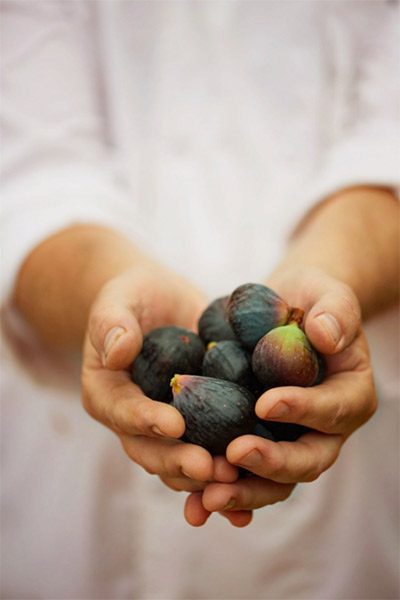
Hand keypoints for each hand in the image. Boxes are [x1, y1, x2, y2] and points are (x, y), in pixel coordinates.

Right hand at [81, 262, 238, 493]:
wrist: (157, 302)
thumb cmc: (132, 297)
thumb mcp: (117, 301)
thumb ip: (113, 324)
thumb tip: (117, 352)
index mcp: (107, 395)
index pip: (123, 412)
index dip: (147, 421)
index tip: (175, 424)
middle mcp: (134, 420)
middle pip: (151, 451)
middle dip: (180, 462)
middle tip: (210, 468)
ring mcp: (166, 426)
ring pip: (181, 461)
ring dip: (206, 475)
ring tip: (236, 478)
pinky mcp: (198, 421)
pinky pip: (210, 448)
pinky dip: (229, 467)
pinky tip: (255, 477)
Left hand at [184, 267, 376, 525]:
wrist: (289, 312)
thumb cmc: (313, 299)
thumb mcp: (328, 295)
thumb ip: (335, 312)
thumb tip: (326, 335)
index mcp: (350, 395)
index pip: (333, 409)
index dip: (303, 410)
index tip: (265, 404)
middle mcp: (325, 429)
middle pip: (306, 460)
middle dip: (271, 465)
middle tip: (234, 457)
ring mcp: (291, 441)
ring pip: (275, 480)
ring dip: (243, 493)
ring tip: (206, 498)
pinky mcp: (260, 443)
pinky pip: (244, 475)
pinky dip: (222, 491)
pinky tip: (193, 504)